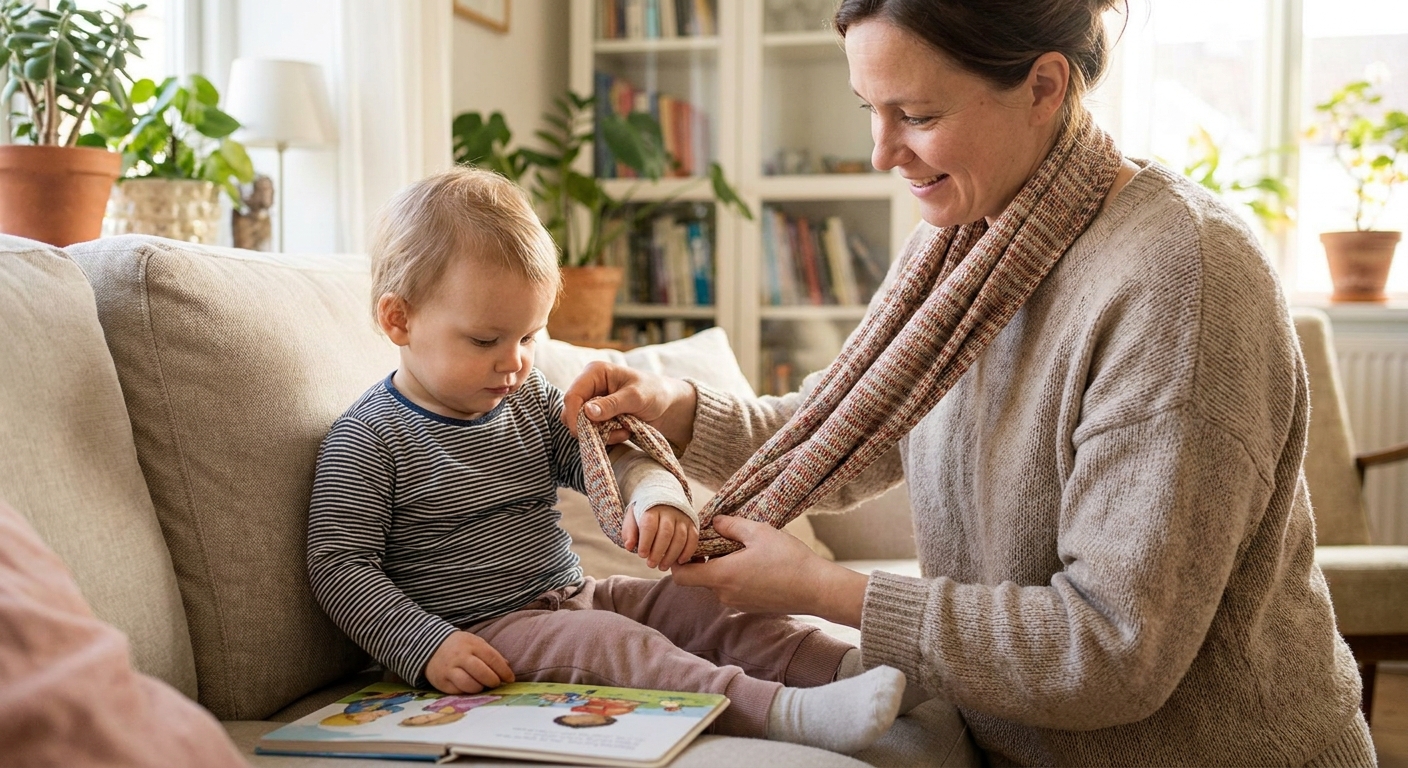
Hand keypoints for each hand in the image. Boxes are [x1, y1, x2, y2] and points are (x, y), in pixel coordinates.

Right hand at [424, 631, 514, 693]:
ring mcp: (449, 669)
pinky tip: (469, 688)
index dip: (503, 670)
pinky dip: (467, 692)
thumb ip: (491, 654)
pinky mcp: (441, 682)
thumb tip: (507, 667)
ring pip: (469, 684)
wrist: (429, 645)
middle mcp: (460, 656)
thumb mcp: (476, 643)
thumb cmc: (459, 645)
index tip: (510, 679)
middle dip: (493, 681)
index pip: (492, 658)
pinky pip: (458, 692)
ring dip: (480, 688)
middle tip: (496, 683)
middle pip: (482, 673)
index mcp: (472, 644)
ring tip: (482, 685)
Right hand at [562, 361, 696, 447]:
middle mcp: (590, 386)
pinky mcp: (598, 417)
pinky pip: (592, 432)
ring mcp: (592, 403)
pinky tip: (624, 432)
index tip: (583, 433)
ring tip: (624, 430)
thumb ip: (612, 404)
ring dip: (601, 433)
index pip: (572, 396)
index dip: (573, 416)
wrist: (668, 404)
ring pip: (580, 425)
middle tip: (615, 431)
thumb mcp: (635, 397)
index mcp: (595, 373)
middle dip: (590, 427)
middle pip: (571, 413)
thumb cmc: (654, 392)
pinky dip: (607, 436)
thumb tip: (587, 412)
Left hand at [623, 504, 698, 570]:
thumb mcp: (632, 518)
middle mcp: (669, 512)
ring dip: (672, 555)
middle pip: (666, 533)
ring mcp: (682, 518)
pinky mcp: (692, 523)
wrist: (663, 497)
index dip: (646, 541)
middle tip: (651, 565)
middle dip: (658, 551)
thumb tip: (629, 546)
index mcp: (652, 509)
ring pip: (680, 537)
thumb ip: (629, 531)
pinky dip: (688, 551)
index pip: (650, 525)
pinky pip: (693, 538)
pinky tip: (679, 562)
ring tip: (662, 567)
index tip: (642, 555)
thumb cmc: (645, 513)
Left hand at [671, 515, 868, 625]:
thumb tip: (713, 522)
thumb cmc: (789, 559)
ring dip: (724, 566)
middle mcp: (725, 594)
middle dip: (706, 558)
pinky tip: (757, 562)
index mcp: (722, 576)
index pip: (681, 576)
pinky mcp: (752, 607)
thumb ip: (731, 525)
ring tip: (745, 548)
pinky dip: (737, 576)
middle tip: (722, 538)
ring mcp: (738, 603)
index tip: (689, 545)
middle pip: (701, 577)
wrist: (818, 589)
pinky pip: (734, 589)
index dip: (678, 561)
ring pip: (719, 583)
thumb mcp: (758, 532)